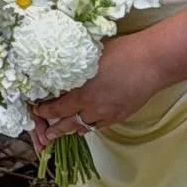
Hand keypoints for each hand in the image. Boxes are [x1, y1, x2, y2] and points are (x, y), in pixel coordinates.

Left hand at [31, 32, 162, 149]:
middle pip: (68, 124)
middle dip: (54, 130)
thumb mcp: (89, 59)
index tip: (36, 110)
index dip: (44, 112)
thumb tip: (60, 72)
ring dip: (72, 130)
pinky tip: (86, 125)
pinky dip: (90, 127)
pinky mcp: (121, 116)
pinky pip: (100, 126)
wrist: (150, 62)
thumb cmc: (121, 53)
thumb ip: (74, 71)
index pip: (56, 109)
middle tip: (45, 134)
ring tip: (64, 132)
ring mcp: (108, 114)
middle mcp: (92, 108)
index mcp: (81, 93)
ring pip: (84, 127)